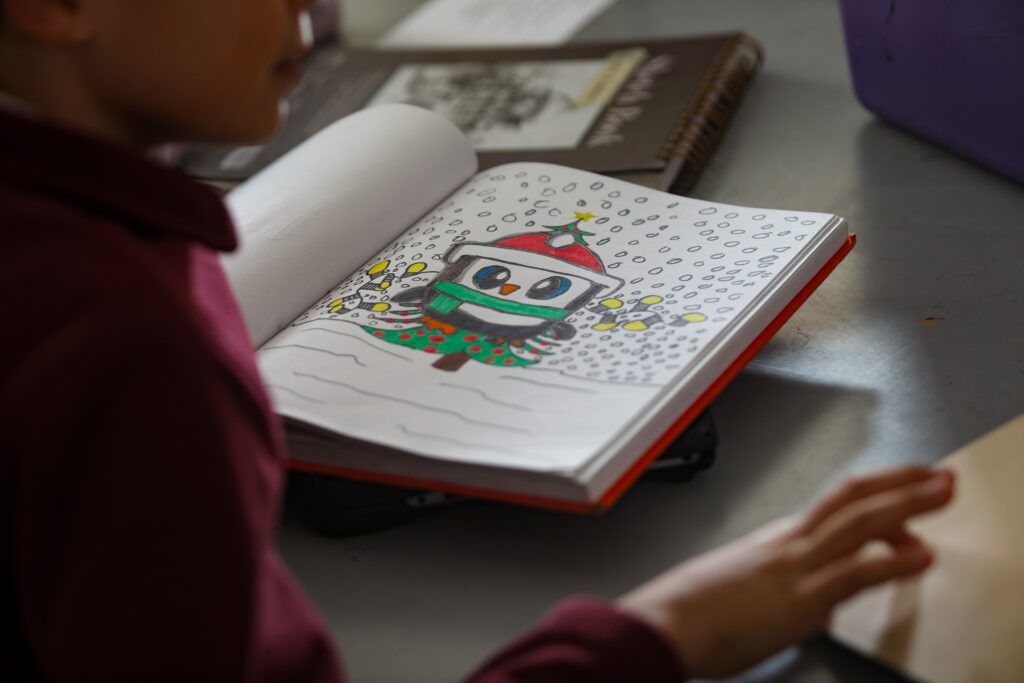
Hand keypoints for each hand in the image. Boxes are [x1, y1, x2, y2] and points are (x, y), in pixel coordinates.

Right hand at [617, 466, 954, 678]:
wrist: (663, 624)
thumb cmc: (685, 613)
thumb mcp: (732, 589)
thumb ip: (766, 588)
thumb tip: (784, 603)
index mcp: (772, 542)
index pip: (831, 508)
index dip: (873, 496)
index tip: (902, 494)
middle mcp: (787, 545)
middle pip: (850, 499)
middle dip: (899, 483)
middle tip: (936, 474)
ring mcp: (794, 568)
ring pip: (859, 522)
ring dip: (908, 503)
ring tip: (942, 492)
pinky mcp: (798, 599)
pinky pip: (854, 572)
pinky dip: (893, 561)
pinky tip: (922, 557)